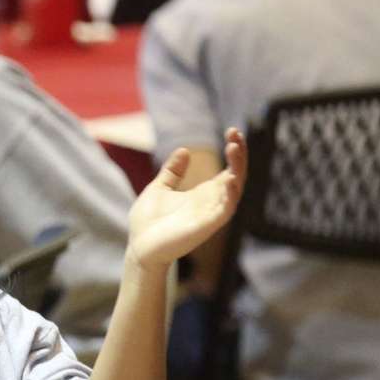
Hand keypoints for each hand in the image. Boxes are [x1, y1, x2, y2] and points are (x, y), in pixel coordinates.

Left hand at [127, 128, 247, 270]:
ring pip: (235, 190)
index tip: (231, 131)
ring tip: (234, 148)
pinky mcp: (207, 226)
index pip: (229, 169)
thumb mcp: (160, 189)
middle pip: (237, 175)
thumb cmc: (148, 222)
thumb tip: (184, 150)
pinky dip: (230, 194)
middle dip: (240, 155)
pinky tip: (229, 178)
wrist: (139, 248)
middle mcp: (213, 202)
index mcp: (204, 194)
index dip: (235, 151)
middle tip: (234, 134)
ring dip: (238, 169)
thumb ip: (173, 172)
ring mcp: (212, 214)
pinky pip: (226, 210)